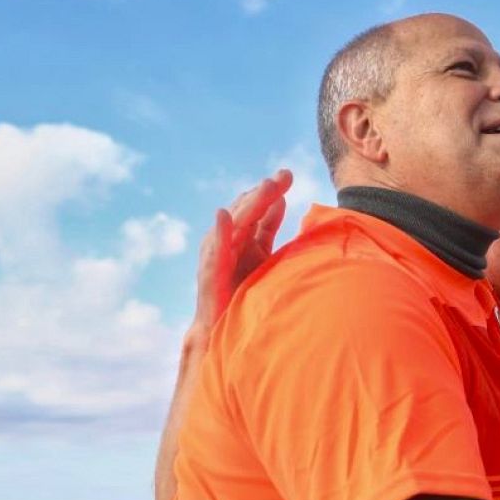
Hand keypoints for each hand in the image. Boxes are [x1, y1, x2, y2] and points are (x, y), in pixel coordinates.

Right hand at [194, 170, 292, 330]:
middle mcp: (229, 240)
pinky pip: (216, 250)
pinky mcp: (211, 272)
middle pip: (248, 210)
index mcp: (243, 236)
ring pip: (235, 224)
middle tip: (283, 175)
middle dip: (265, 192)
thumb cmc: (242, 289)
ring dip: (249, 204)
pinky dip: (220, 232)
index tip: (288, 175)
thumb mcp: (261, 254)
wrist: (221, 325)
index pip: (258, 209)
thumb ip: (267, 227)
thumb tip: (280, 199)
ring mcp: (218, 254)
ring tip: (266, 188)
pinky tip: (224, 215)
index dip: (272, 192)